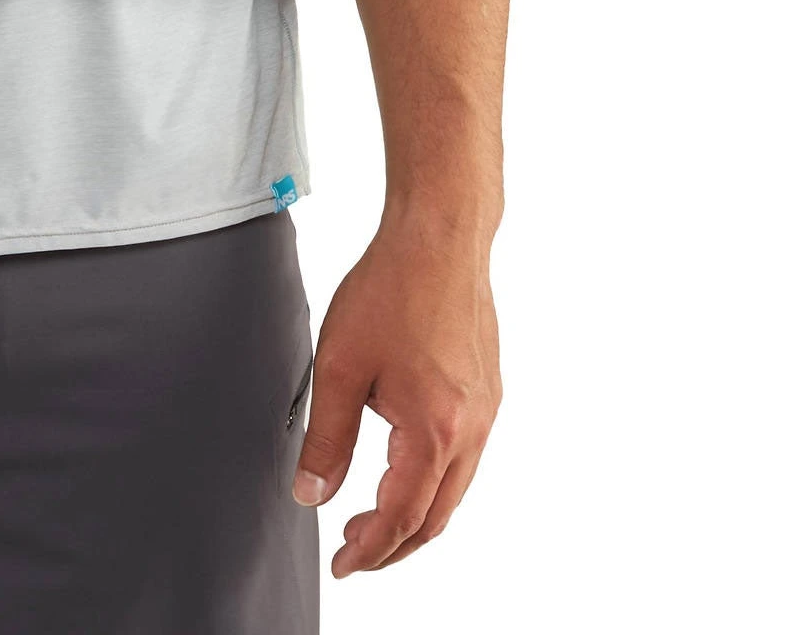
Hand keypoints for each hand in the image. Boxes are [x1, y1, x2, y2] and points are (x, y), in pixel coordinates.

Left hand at [292, 215, 501, 574]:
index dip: (370, 550)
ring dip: (415, 515)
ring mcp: (487, 411)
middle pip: (436, 516)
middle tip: (353, 552)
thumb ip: (327, 438)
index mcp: (435, 430)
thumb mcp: (339, 366)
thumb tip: (313, 493)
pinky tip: (403, 469)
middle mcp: (472, 429)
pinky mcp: (488, 391)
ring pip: (454, 490)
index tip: (342, 565)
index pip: (402, 516)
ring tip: (371, 519)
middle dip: (394, 544)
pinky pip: (465, 458)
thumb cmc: (390, 289)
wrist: (438, 236)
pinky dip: (434, 481)